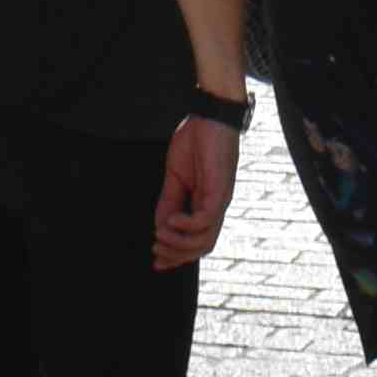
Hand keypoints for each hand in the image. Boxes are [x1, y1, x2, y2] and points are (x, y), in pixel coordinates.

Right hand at [152, 111, 240, 270]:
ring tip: (160, 235)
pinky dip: (186, 225)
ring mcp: (220, 200)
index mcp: (206, 204)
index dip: (177, 255)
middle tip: (156, 252)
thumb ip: (169, 201)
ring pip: (206, 240)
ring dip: (180, 244)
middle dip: (177, 256)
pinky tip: (171, 219)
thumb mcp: (176, 176)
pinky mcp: (220, 190)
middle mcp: (216, 206)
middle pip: (202, 247)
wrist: (210, 115)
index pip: (196, 240)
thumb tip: (159, 226)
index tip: (156, 262)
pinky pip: (206, 219)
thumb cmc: (196, 141)